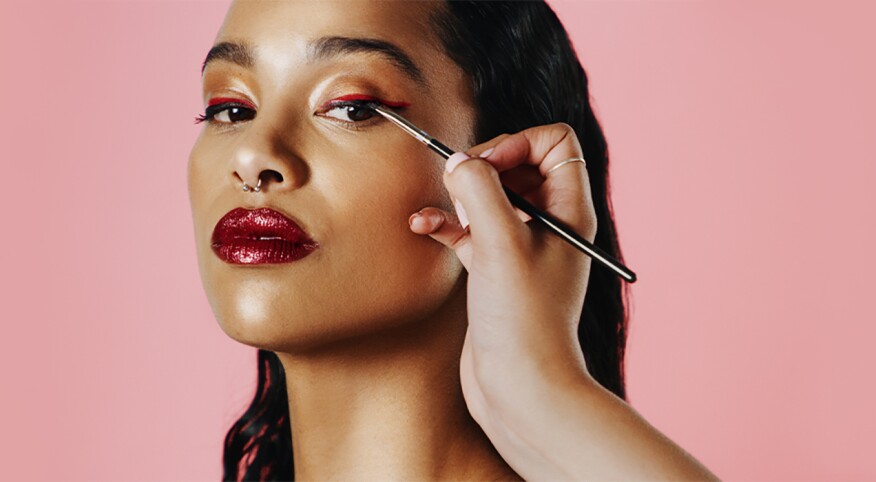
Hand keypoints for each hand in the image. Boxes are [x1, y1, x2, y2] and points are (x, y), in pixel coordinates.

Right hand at [408, 122, 597, 468]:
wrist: (521, 389)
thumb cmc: (524, 320)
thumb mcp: (501, 243)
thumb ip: (480, 191)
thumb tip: (459, 162)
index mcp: (569, 210)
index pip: (554, 142)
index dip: (517, 143)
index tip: (486, 170)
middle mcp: (550, 224)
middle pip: (518, 163)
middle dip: (483, 166)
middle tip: (460, 186)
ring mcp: (521, 247)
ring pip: (490, 197)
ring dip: (459, 195)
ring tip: (439, 207)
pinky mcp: (494, 270)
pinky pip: (469, 229)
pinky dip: (447, 223)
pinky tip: (423, 227)